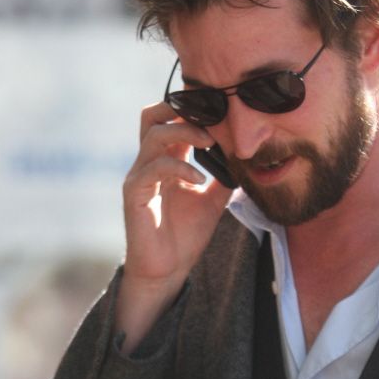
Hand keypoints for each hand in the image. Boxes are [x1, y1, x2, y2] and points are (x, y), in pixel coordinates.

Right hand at [116, 102, 230, 348]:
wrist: (167, 269)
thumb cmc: (186, 235)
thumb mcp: (213, 200)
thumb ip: (223, 176)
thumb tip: (244, 158)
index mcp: (167, 160)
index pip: (170, 119)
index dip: (191, 110)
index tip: (219, 111)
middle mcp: (149, 162)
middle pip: (152, 115)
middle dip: (180, 109)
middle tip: (210, 119)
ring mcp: (139, 176)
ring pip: (153, 135)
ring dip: (184, 133)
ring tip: (209, 142)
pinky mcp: (133, 194)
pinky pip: (153, 168)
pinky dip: (179, 168)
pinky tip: (198, 180)